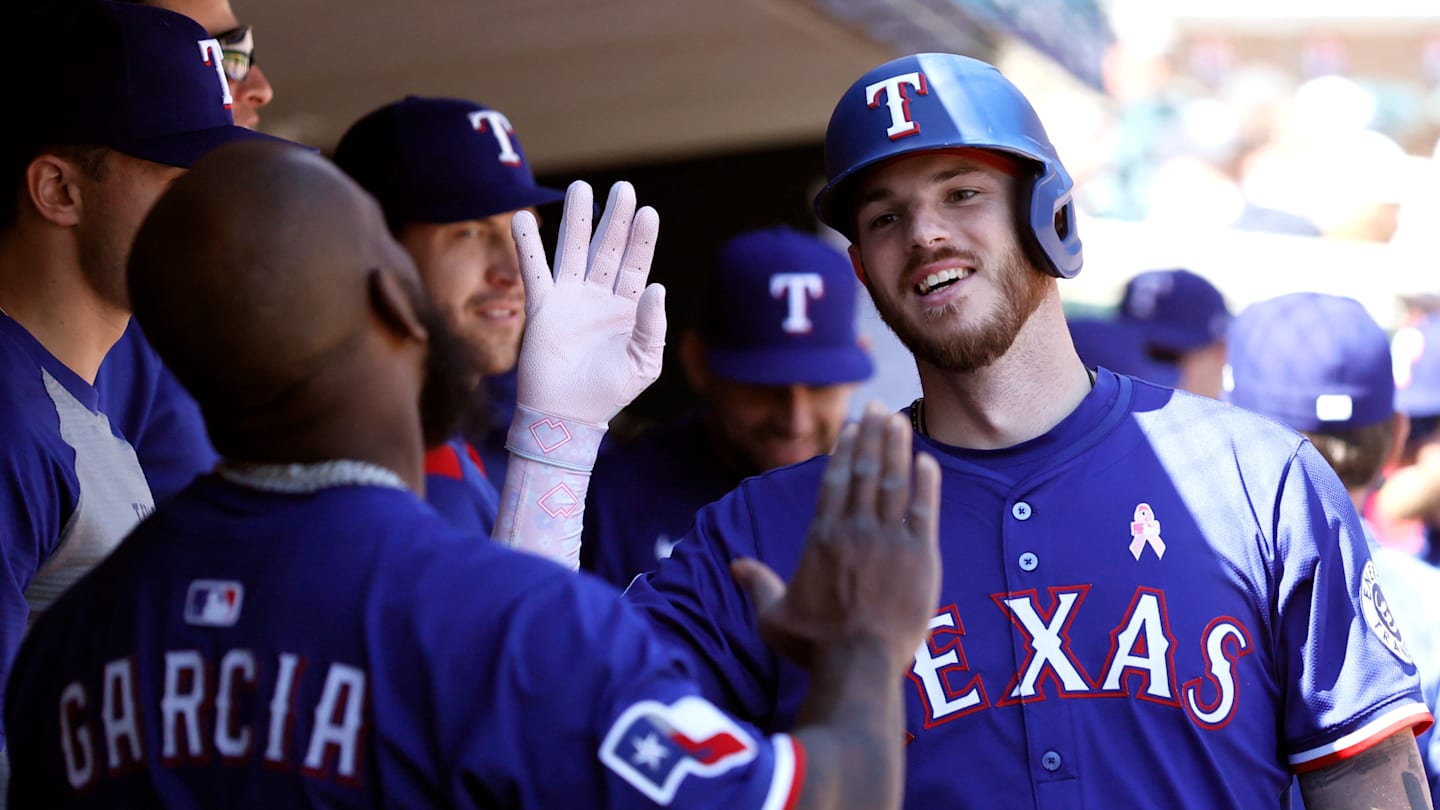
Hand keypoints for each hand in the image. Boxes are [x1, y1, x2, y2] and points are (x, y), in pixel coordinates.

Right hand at [511, 180, 664, 424]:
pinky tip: (522, 218)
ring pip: (574, 251)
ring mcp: (570, 300)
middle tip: (623, 188)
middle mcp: (598, 298)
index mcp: (626, 309)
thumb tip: (656, 287)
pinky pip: (535, 271)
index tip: (647, 211)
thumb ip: (652, 326)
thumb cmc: (609, 393)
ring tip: (578, 186)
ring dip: (576, 220)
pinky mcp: (541, 308)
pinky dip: (528, 245)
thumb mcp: (643, 363)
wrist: (567, 416)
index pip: (636, 265)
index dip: (642, 239)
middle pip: (608, 249)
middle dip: (615, 219)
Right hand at [732, 404, 941, 671]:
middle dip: (871, 436)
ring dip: (896, 448)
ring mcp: (888, 541)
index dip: (844, 451)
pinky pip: (924, 511)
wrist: (858, 665)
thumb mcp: (773, 616)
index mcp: (821, 538)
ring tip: (899, 420)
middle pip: (865, 472)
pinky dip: (927, 484)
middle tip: (877, 407)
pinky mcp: (920, 557)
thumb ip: (758, 585)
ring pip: (894, 483)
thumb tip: (734, 566)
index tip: (852, 428)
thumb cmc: (814, 645)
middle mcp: (854, 530)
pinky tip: (928, 461)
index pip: (834, 482)